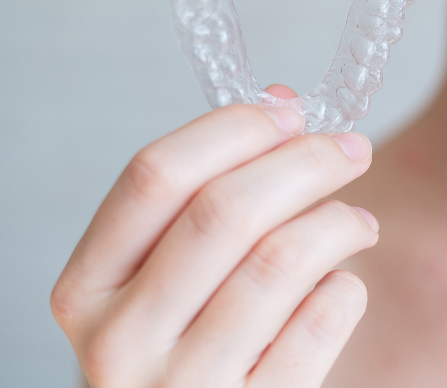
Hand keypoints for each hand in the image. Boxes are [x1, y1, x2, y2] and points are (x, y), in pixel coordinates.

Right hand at [52, 85, 377, 387]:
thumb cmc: (190, 343)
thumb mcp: (168, 278)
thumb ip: (206, 196)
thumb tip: (278, 103)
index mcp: (88, 290)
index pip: (156, 177)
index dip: (234, 129)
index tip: (290, 112)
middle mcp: (120, 342)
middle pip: (224, 211)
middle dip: (305, 162)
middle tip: (352, 149)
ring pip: (280, 261)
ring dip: (337, 222)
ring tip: (359, 222)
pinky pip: (321, 321)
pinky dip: (347, 287)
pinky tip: (343, 285)